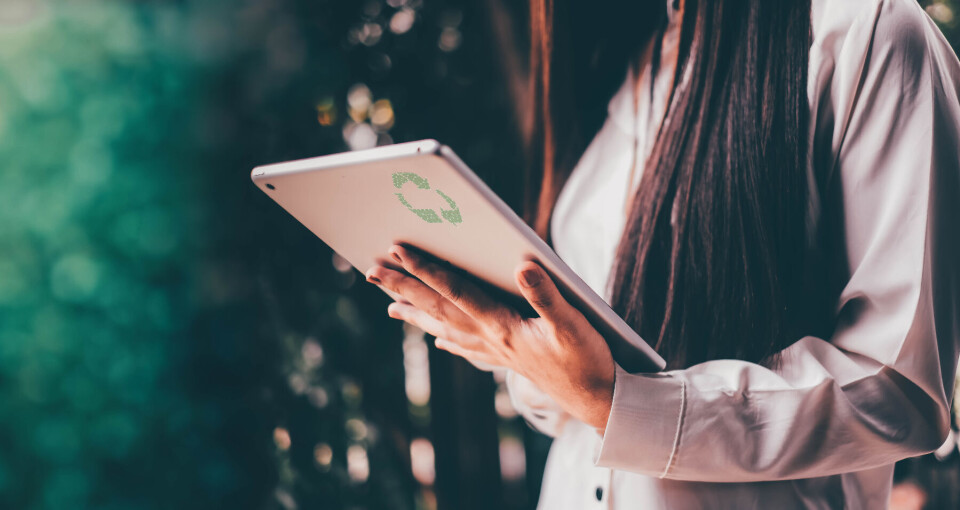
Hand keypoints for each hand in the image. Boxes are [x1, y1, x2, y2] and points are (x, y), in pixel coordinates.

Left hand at [365, 244, 615, 429]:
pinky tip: (436, 337)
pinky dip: (446, 338)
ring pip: (445, 327)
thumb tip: (522, 265)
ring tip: (389, 303)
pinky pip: (465, 346)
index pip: (456, 291)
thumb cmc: (589, 361)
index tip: (398, 250)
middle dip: (404, 288)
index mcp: (503, 326)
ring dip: (416, 312)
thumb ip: (548, 295)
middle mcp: (491, 339)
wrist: (599, 400)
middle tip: (372, 271)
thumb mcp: (574, 324)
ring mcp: (496, 352)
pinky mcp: (506, 359)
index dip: (426, 270)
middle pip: (438, 309)